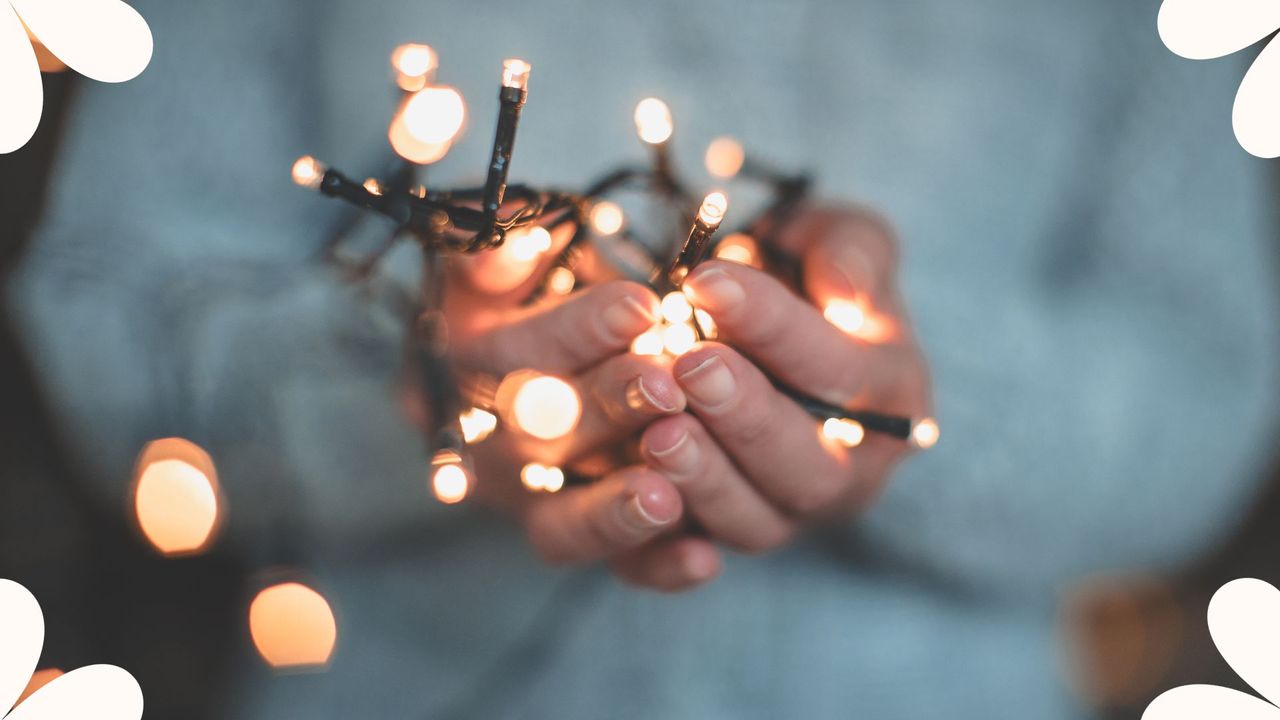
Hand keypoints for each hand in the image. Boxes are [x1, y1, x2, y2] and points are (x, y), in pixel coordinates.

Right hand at [438, 228, 721, 588]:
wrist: (567, 353)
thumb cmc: (544, 293)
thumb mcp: (508, 259)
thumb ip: (501, 251)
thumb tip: (514, 247)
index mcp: (459, 366)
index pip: (506, 355)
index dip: (574, 332)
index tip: (641, 306)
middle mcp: (487, 446)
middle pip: (537, 439)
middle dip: (607, 408)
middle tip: (669, 385)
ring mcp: (533, 504)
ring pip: (562, 525)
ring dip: (616, 510)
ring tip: (669, 493)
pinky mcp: (586, 542)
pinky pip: (616, 571)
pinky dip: (658, 567)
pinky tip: (702, 557)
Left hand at [628, 207, 931, 574]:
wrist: (746, 328)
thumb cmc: (799, 276)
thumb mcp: (836, 239)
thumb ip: (853, 253)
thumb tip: (848, 297)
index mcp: (888, 395)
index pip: (838, 368)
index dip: (775, 326)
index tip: (710, 281)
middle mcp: (847, 471)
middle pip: (808, 467)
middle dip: (747, 417)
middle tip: (690, 367)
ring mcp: (785, 515)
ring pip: (754, 522)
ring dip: (704, 481)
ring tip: (656, 431)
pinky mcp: (718, 540)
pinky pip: (690, 561)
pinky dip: (664, 552)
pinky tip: (635, 504)